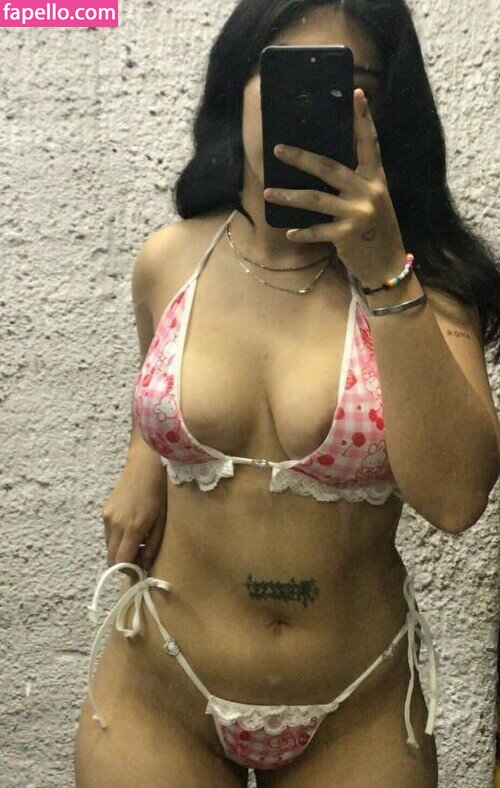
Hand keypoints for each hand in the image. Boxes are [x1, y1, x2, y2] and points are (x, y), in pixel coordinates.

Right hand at [101, 456, 166, 575]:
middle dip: (124, 564)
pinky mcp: (105, 511)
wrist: (144, 465)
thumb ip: (153, 545)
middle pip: (111, 558)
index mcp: (132, 528)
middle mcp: (115, 524)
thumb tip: (145, 565)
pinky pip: (109, 534)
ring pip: (109, 547)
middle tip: (140, 559)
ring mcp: (107, 517)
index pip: (121, 562)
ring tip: (139, 542)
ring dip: (121, 551)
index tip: (139, 573)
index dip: (128, 572)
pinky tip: (132, 529)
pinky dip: (118, 539)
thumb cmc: (159, 492)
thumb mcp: (162, 520)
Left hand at [263, 89, 407, 284]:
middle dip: (302, 158)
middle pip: (329, 168)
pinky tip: (289, 231)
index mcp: (376, 179)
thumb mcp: (373, 201)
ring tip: (268, 192)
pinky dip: (302, 232)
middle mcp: (368, 192)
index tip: (355, 94)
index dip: (363, 120)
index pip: (370, 144)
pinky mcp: (347, 235)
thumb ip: (355, 184)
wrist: (388, 265)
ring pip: (315, 199)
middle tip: (278, 150)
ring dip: (289, 197)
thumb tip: (322, 168)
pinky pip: (317, 231)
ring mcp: (357, 214)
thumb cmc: (376, 230)